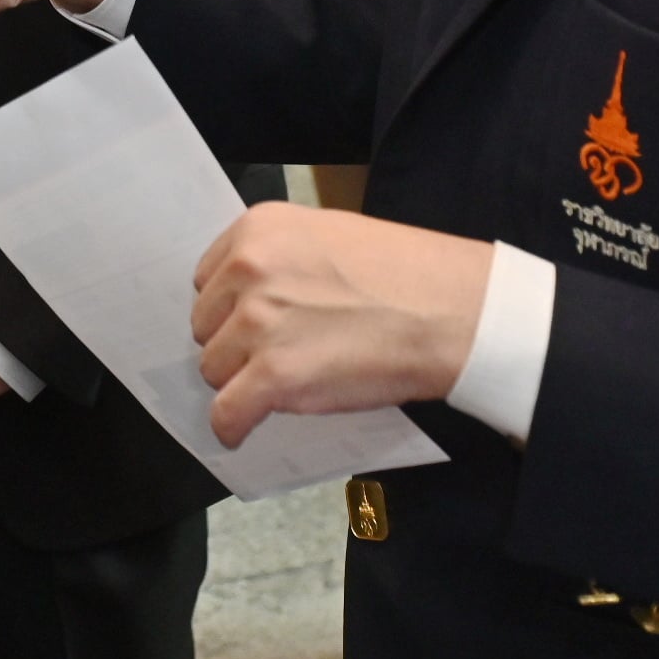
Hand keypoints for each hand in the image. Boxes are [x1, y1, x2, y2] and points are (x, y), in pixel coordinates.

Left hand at [188, 203, 491, 449]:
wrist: (452, 311)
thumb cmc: (406, 276)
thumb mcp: (327, 236)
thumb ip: (278, 260)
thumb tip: (247, 300)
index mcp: (259, 229)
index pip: (209, 280)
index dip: (231, 308)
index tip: (252, 324)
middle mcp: (249, 269)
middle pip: (207, 326)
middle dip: (235, 345)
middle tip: (279, 354)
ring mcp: (258, 322)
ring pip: (214, 370)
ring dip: (241, 383)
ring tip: (286, 383)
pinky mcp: (274, 374)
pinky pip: (227, 413)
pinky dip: (232, 427)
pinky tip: (244, 429)